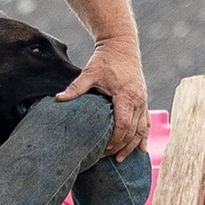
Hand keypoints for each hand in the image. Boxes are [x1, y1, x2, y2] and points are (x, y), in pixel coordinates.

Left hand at [71, 36, 149, 158]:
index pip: (123, 124)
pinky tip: (140, 150)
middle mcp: (138, 100)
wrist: (122, 45)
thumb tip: (58, 98)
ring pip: (141, 130)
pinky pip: (146, 123)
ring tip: (120, 159)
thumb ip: (76, 87)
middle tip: (106, 157)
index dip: (115, 140)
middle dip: (121, 146)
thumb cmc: (105, 59)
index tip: (103, 150)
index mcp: (126, 95)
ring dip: (132, 146)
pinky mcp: (143, 100)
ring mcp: (143, 101)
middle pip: (133, 131)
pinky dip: (143, 137)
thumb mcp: (89, 72)